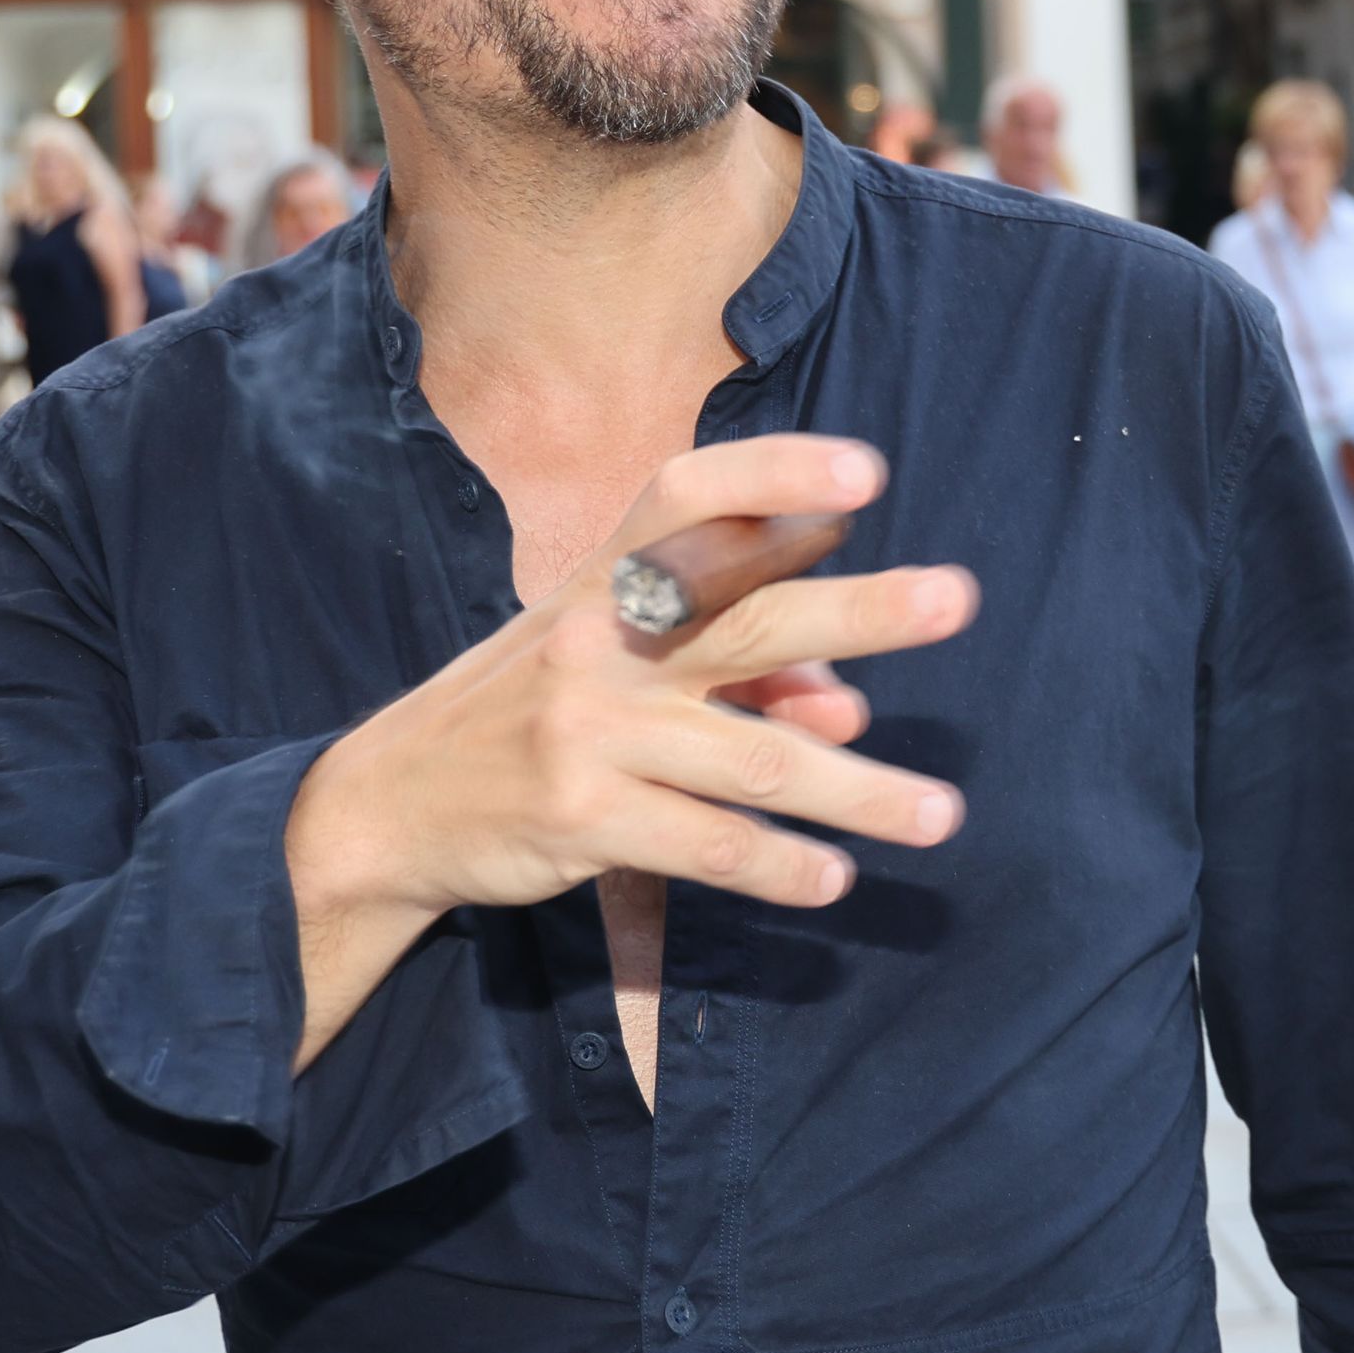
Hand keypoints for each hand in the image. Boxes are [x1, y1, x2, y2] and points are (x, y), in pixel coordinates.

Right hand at [285, 435, 972, 935]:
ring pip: (756, 758)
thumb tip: (850, 704)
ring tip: (941, 815)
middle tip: (960, 598)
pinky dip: (779, 864)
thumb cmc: (537, 711)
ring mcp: (589, 730)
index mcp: (609, 578)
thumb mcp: (619, 662)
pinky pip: (707, 844)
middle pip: (751, 616)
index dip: (776, 473)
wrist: (393, 804)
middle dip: (864, 610)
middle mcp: (600, 640)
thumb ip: (740, 668)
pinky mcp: (580, 818)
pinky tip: (833, 879)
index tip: (868, 475)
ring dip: (860, 790)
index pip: (692, 498)